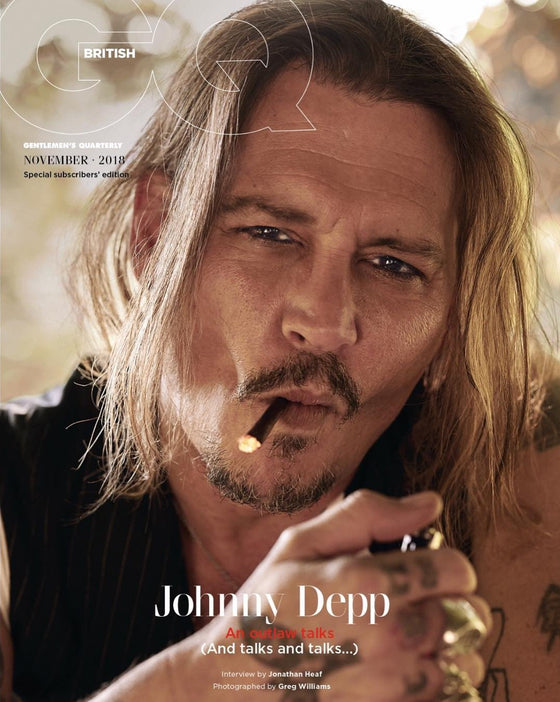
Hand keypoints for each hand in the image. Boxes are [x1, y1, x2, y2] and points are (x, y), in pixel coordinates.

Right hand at [173, 490, 489, 700]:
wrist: (231, 685)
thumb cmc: (265, 610)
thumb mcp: (300, 545)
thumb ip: (367, 515)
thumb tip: (430, 503)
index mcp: (368, 585)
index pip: (456, 571)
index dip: (448, 566)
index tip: (431, 571)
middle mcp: (389, 637)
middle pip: (465, 616)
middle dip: (443, 606)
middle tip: (408, 607)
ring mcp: (393, 687)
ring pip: (462, 662)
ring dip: (443, 650)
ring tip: (404, 642)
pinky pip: (448, 698)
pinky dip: (436, 685)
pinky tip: (399, 673)